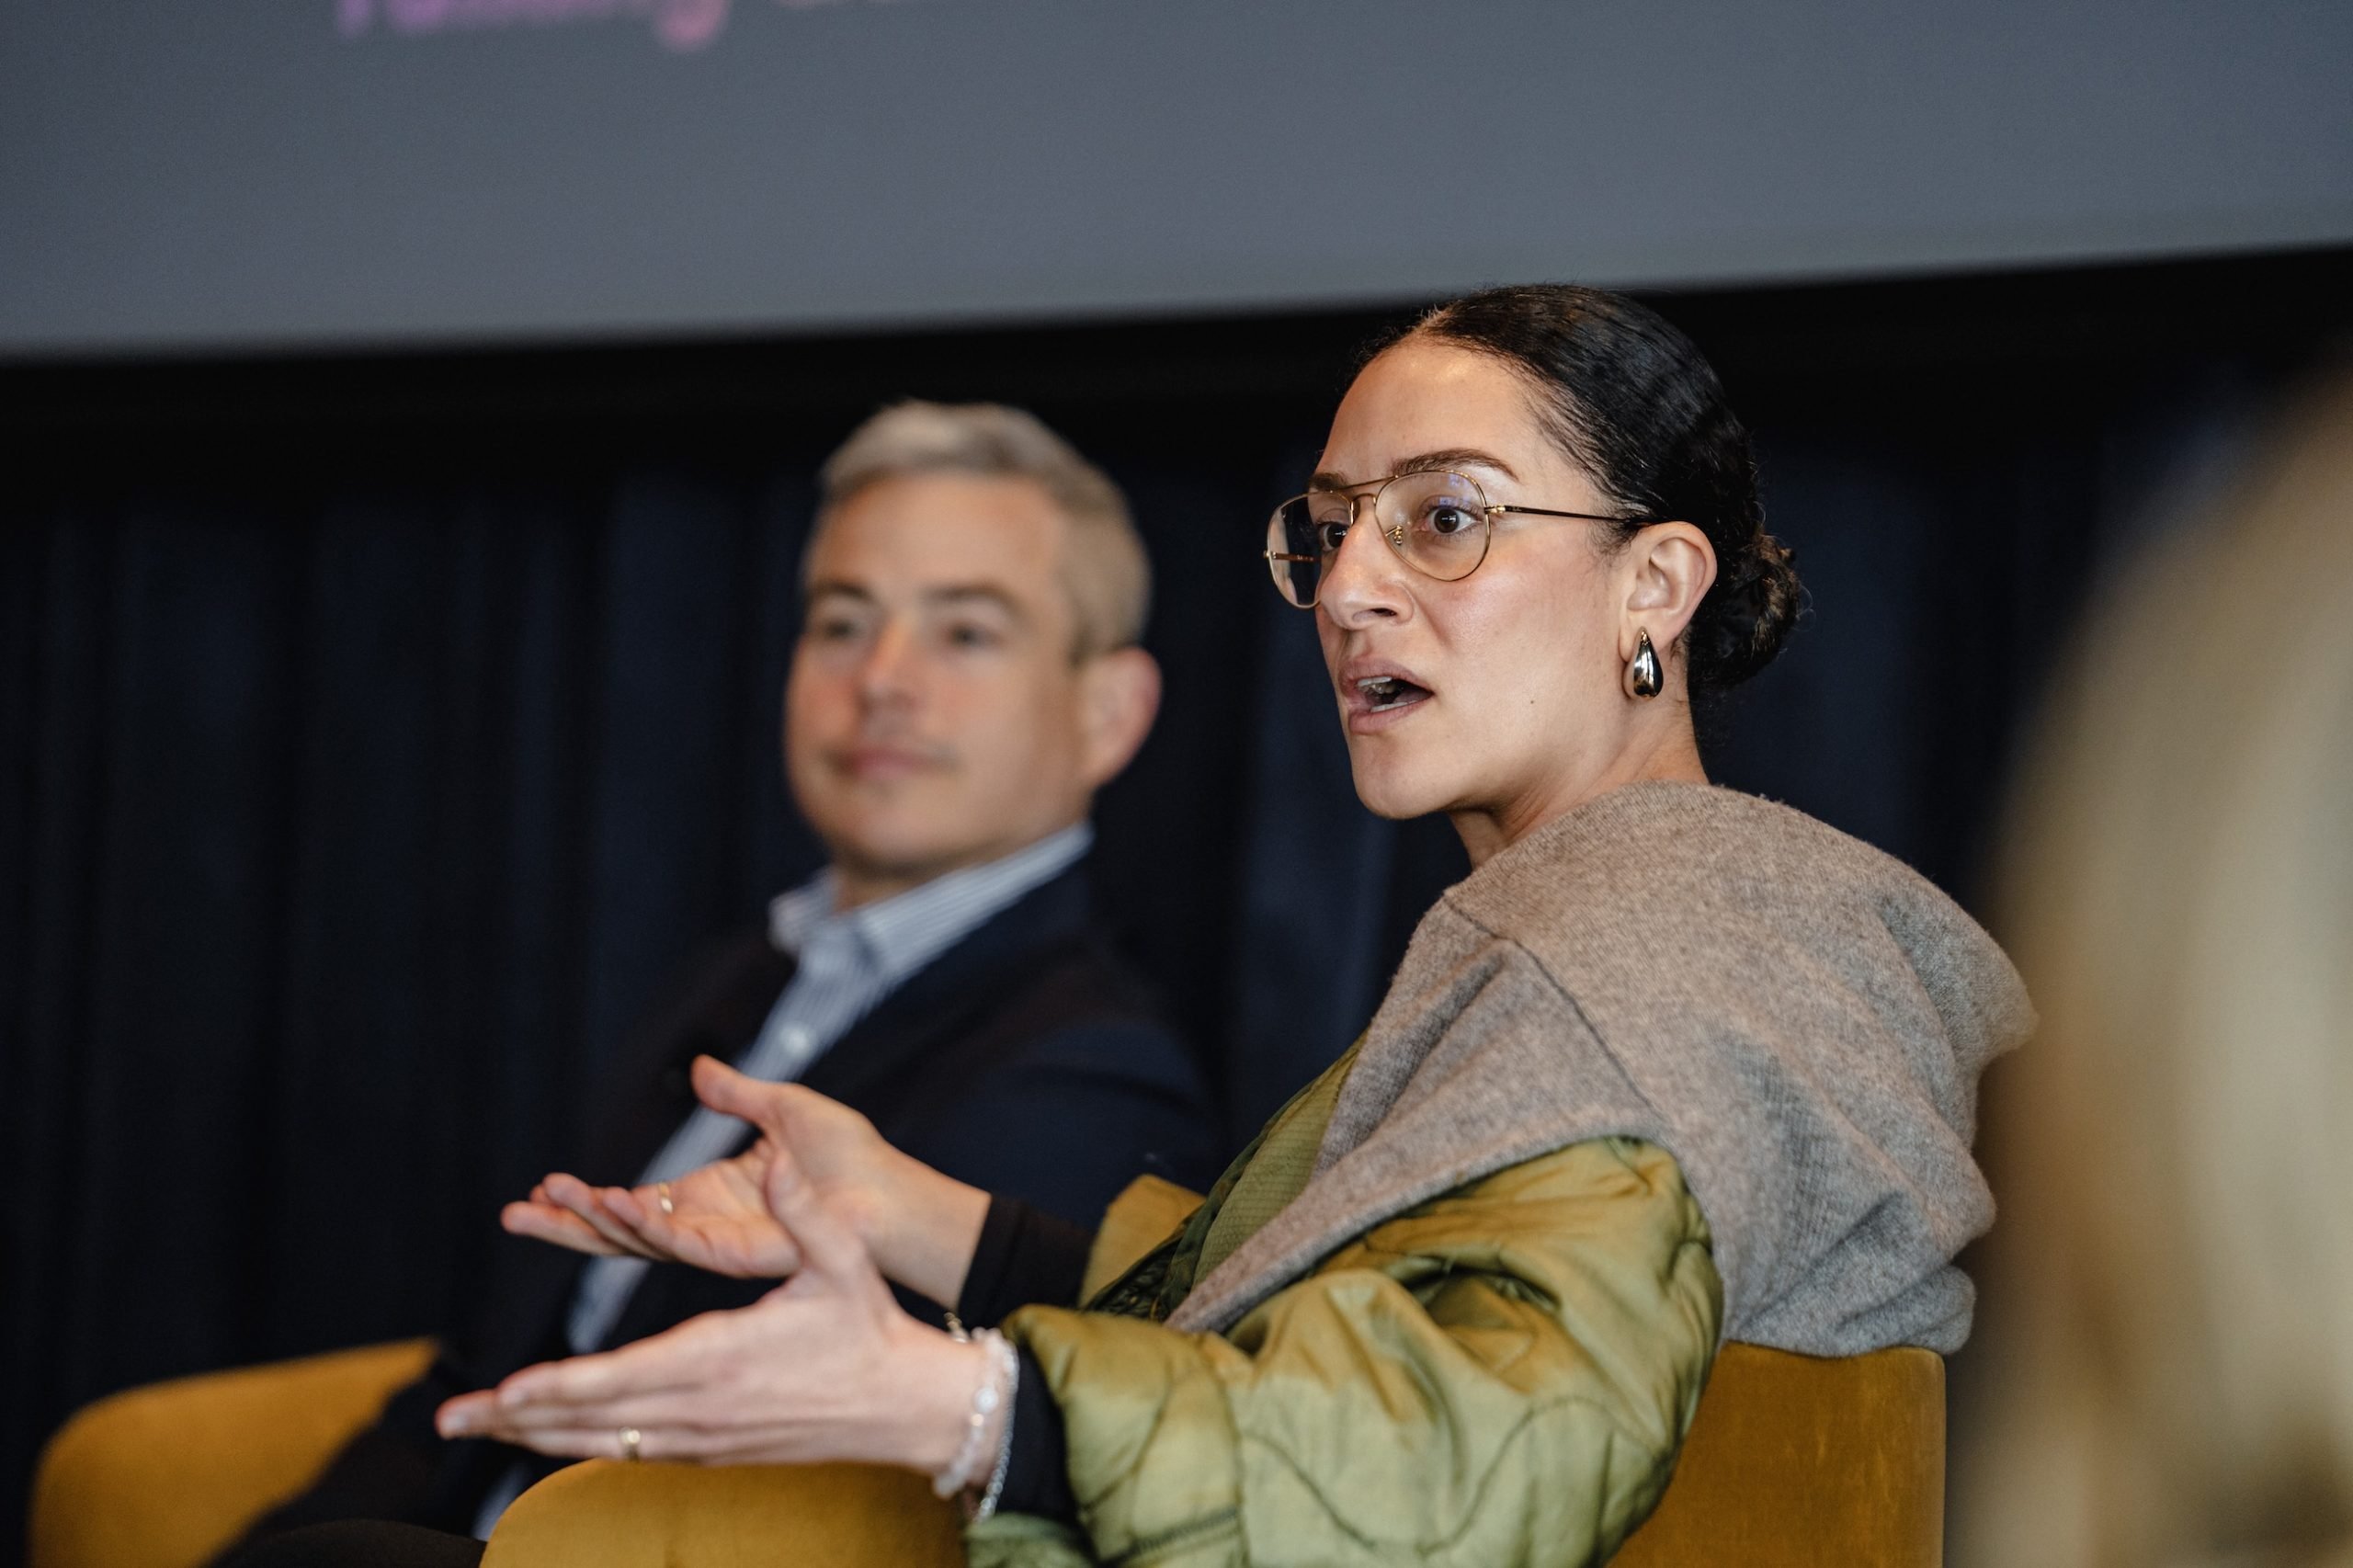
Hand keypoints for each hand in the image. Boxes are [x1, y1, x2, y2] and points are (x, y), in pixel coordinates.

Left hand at [440, 1137, 989, 1472]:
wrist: (904, 1405)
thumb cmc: (872, 1328)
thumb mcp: (843, 1260)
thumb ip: (802, 1211)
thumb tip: (778, 1160)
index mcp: (723, 1357)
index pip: (623, 1380)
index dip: (559, 1387)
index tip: (506, 1389)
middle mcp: (703, 1407)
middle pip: (591, 1420)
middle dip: (514, 1417)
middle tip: (448, 1416)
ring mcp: (704, 1436)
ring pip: (600, 1442)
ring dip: (533, 1435)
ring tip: (475, 1425)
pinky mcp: (712, 1449)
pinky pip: (628, 1453)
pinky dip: (577, 1444)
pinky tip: (544, 1438)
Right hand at [503, 1056, 991, 1302]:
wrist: (892, 1193)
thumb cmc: (851, 1158)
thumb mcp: (784, 1109)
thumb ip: (736, 1094)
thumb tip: (697, 1069)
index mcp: (709, 1196)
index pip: (633, 1204)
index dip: (590, 1197)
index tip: (546, 1184)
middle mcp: (703, 1224)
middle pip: (618, 1231)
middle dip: (565, 1224)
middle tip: (512, 1214)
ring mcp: (716, 1242)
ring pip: (636, 1240)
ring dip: (588, 1222)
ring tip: (542, 1206)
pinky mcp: (735, 1251)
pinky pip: (675, 1241)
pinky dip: (638, 1225)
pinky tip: (607, 1206)